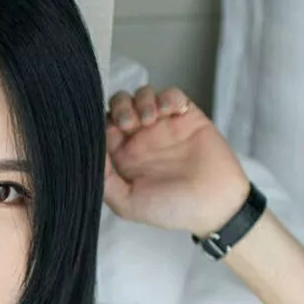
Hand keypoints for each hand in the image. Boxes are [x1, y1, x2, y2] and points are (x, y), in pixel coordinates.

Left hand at [103, 84, 250, 233]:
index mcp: (123, 158)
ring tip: (150, 119)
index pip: (102, 129)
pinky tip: (169, 112)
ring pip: (143, 95)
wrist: (214, 204)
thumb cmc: (171, 209)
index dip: (99, 125)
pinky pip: (171, 94)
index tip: (107, 134)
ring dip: (142, 100)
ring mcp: (163, 126)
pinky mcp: (186, 116)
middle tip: (128, 124)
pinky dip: (167, 96)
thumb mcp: (128, 204)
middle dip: (120, 107)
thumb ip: (104, 181)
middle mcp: (140, 139)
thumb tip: (89, 155)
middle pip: (119, 105)